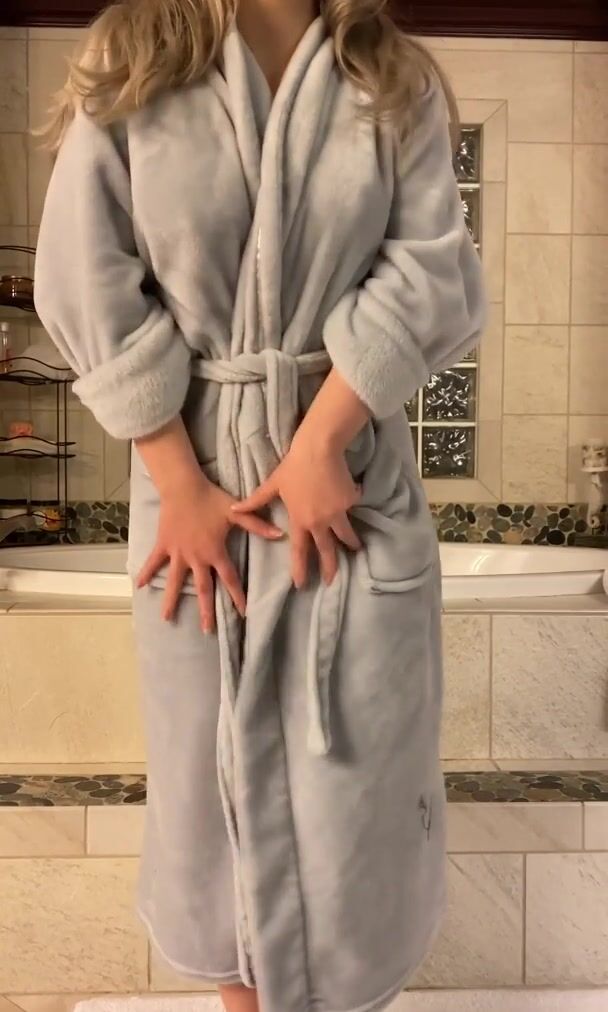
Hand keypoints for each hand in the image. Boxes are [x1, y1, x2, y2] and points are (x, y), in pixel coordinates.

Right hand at [137, 472, 282, 629]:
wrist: (183, 487)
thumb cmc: (211, 499)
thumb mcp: (236, 512)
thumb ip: (257, 525)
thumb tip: (279, 534)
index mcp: (215, 552)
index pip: (229, 579)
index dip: (237, 596)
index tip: (242, 613)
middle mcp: (196, 557)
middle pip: (203, 588)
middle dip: (206, 610)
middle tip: (207, 630)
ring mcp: (178, 553)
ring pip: (175, 582)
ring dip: (171, 600)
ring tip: (167, 619)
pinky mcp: (164, 545)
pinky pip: (153, 562)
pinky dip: (146, 573)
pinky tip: (139, 586)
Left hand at [232, 430, 361, 586]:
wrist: (318, 449)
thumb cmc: (292, 466)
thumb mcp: (272, 485)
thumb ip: (255, 501)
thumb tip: (234, 508)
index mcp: (300, 520)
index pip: (300, 551)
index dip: (301, 569)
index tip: (301, 584)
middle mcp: (319, 521)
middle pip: (327, 551)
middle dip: (330, 568)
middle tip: (331, 581)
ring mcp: (337, 512)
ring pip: (345, 535)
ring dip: (350, 544)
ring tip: (354, 549)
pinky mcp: (349, 501)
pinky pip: (351, 508)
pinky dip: (351, 507)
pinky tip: (352, 502)